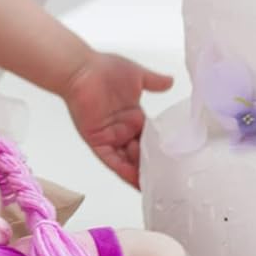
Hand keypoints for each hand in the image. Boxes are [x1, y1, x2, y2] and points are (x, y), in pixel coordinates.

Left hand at [60, 51, 174, 188]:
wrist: (81, 69)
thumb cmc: (105, 69)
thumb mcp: (137, 76)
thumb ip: (154, 82)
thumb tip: (171, 81)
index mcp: (134, 117)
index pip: (150, 140)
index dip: (160, 152)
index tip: (174, 164)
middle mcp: (123, 130)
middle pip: (140, 154)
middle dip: (152, 167)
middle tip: (170, 181)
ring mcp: (110, 136)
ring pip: (128, 161)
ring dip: (140, 172)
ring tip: (157, 186)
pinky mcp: (97, 140)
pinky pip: (111, 160)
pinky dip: (123, 170)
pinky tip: (136, 181)